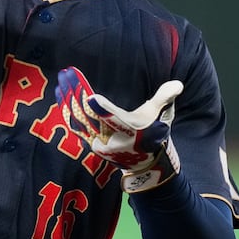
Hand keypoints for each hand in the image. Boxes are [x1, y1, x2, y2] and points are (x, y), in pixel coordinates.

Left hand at [55, 67, 182, 191]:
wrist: (144, 162)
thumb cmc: (152, 133)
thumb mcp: (161, 116)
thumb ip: (165, 98)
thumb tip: (178, 83)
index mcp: (131, 131)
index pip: (116, 120)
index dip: (104, 110)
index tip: (92, 98)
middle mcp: (112, 139)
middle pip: (91, 116)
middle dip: (78, 95)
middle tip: (67, 76)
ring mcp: (99, 142)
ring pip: (79, 120)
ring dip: (68, 99)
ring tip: (61, 82)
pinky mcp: (90, 143)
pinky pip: (75, 125)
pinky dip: (67, 110)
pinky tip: (61, 95)